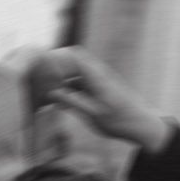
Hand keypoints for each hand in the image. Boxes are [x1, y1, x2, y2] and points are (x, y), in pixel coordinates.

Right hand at [37, 49, 170, 155]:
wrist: (142, 126)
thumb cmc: (120, 121)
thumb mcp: (94, 114)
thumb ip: (73, 102)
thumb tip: (51, 93)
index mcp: (97, 76)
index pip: (74, 55)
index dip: (57, 56)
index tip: (41, 65)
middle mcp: (97, 74)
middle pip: (72, 61)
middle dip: (55, 66)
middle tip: (37, 77)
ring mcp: (98, 81)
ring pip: (75, 73)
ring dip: (61, 78)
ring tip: (43, 88)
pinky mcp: (99, 89)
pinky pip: (79, 83)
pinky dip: (68, 87)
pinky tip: (56, 98)